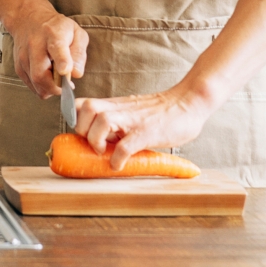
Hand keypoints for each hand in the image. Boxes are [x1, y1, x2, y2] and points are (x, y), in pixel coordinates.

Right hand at [0, 0, 87, 98]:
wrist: (28, 19)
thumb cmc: (57, 28)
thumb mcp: (76, 33)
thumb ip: (79, 53)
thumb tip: (76, 74)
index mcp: (53, 34)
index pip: (56, 48)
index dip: (62, 61)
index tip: (65, 71)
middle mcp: (35, 45)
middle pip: (40, 74)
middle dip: (55, 87)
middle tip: (66, 84)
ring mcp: (24, 57)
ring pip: (36, 84)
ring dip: (50, 87)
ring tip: (57, 76)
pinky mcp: (18, 66)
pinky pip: (32, 86)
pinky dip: (43, 87)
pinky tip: (48, 76)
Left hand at [75, 89, 214, 169]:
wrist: (190, 102)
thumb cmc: (163, 112)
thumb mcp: (133, 112)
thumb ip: (118, 122)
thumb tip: (103, 143)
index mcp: (116, 105)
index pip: (83, 104)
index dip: (76, 120)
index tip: (81, 137)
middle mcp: (121, 109)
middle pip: (86, 108)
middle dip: (83, 129)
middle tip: (94, 144)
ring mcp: (133, 119)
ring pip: (102, 121)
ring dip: (97, 140)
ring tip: (105, 152)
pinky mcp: (148, 132)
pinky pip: (126, 145)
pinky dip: (118, 158)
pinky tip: (119, 164)